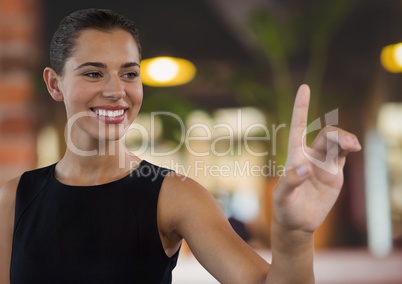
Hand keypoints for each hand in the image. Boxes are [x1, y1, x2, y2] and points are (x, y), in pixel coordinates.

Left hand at [272, 84, 360, 233]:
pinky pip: (344, 154)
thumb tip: (306, 167)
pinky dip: (349, 147)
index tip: (304, 87)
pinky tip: (353, 148)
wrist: (297, 222)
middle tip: (350, 145)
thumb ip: (290, 181)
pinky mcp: (335, 173)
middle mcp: (310, 155)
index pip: (298, 126)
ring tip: (354, 146)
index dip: (301, 107)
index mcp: (294, 155)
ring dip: (347, 139)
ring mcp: (324, 163)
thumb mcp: (282, 196)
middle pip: (327, 134)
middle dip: (339, 134)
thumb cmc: (285, 207)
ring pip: (338, 141)